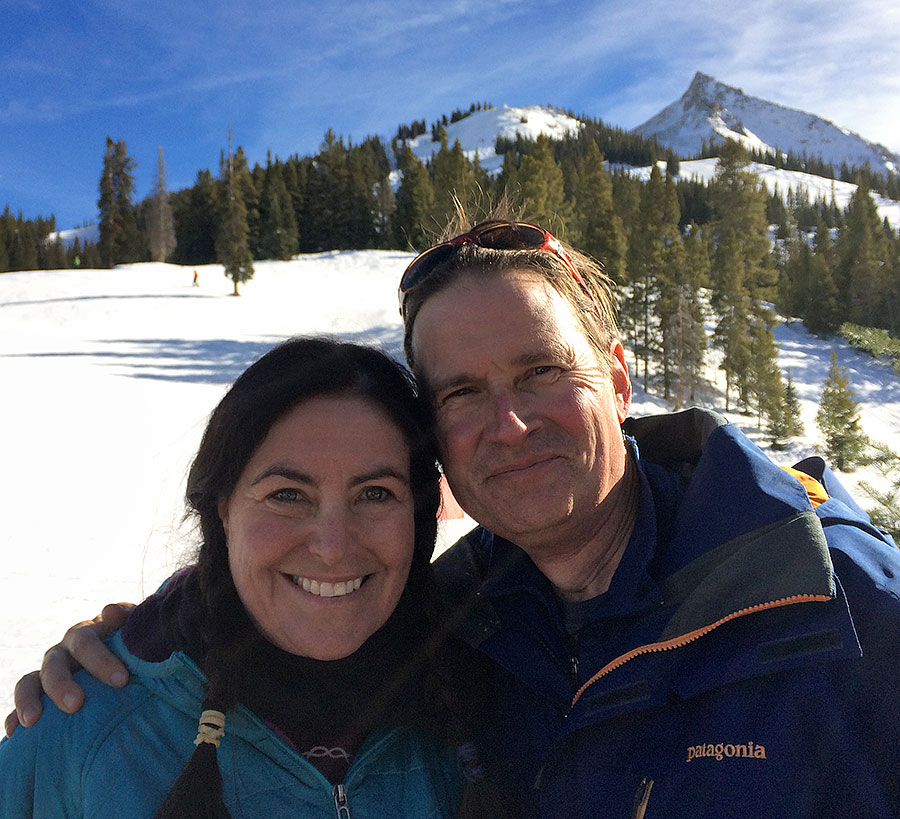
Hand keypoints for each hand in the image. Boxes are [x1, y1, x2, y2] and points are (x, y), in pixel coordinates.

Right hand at [4, 603, 134, 736]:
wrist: (124, 656)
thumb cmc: (131, 642)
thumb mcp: (133, 628)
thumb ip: (127, 618)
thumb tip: (109, 611)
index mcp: (85, 634)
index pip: (86, 642)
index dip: (100, 661)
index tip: (121, 681)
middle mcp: (63, 652)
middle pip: (55, 664)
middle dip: (62, 685)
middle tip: (76, 704)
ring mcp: (47, 673)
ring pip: (30, 682)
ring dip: (29, 700)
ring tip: (32, 721)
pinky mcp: (38, 694)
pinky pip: (23, 704)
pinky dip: (14, 717)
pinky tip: (14, 734)